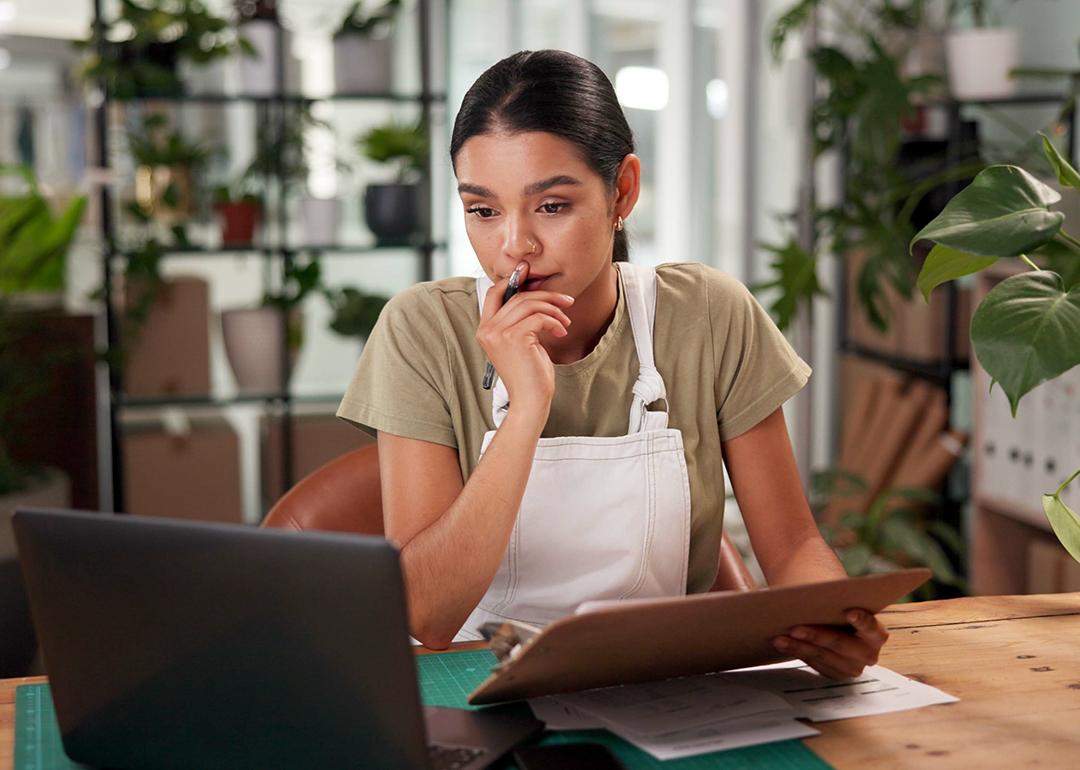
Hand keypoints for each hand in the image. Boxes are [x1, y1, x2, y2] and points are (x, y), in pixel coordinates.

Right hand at [476, 262, 574, 415]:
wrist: (530, 401)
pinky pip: (539, 317)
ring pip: (530, 304)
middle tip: (566, 301)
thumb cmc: (529, 374)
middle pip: (518, 296)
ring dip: (554, 310)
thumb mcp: (522, 342)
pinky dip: (555, 321)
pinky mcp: (514, 338)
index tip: (532, 274)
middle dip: (546, 295)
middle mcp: (487, 329)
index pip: (494, 292)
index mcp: (485, 329)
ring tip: (565, 323)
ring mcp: (498, 333)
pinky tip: (561, 331)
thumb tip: (536, 295)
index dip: (513, 280)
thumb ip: (521, 320)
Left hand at [772, 608, 888, 679]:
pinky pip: (813, 663)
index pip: (871, 628)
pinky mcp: (834, 673)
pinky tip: (783, 644)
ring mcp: (851, 666)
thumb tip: (813, 592)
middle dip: (817, 636)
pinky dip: (796, 651)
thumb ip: (838, 599)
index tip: (849, 612)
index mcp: (876, 634)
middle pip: (841, 644)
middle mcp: (867, 654)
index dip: (862, 621)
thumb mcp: (843, 602)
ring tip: (781, 637)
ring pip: (823, 656)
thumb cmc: (839, 608)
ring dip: (799, 646)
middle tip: (796, 628)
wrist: (837, 620)